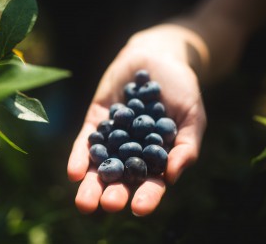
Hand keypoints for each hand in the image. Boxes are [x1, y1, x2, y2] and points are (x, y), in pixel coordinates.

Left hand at [67, 24, 206, 215]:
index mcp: (157, 157)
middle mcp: (132, 153)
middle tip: (108, 205)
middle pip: (122, 179)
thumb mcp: (191, 115)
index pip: (152, 183)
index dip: (147, 196)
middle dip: (114, 194)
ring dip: (91, 184)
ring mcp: (112, 138)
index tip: (138, 208)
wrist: (157, 56)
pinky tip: (74, 172)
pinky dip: (80, 157)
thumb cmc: (181, 87)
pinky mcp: (96, 122)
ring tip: (84, 202)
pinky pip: (86, 142)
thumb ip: (185, 145)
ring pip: (100, 166)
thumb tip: (171, 177)